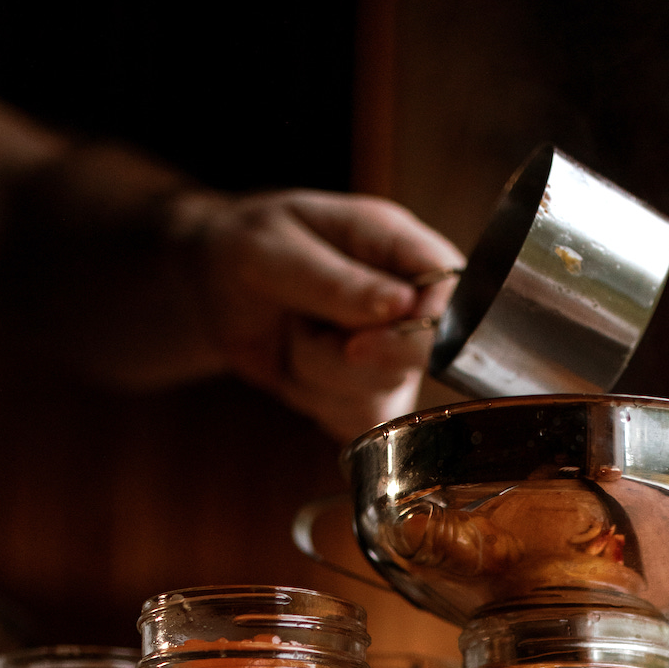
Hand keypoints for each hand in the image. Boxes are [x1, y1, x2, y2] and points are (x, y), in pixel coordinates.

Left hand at [182, 189, 463, 440]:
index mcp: (397, 243)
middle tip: (304, 326)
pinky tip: (300, 367)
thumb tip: (402, 304)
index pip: (453, 288)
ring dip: (318, 374)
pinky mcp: (374, 393)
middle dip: (349, 357)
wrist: (216, 291)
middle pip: (422, 356)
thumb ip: (335, 279)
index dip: (423, 325)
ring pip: (383, 393)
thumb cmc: (246, 249)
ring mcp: (396, 351)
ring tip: (296, 333)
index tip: (358, 342)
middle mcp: (409, 298)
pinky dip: (316, 401)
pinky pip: (363, 424)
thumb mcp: (270, 251)